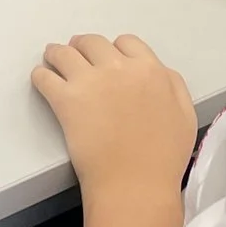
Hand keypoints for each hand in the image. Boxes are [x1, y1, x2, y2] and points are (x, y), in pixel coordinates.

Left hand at [31, 33, 194, 198]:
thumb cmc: (163, 158)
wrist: (136, 183)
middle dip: (82, 47)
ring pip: (64, 52)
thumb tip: (157, 71)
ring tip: (52, 60)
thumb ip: (172, 86)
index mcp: (150, 70)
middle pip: (92, 42)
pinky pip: (44, 76)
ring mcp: (90, 81)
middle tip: (74, 57)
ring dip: (57, 54)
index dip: (113, 49)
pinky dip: (40, 76)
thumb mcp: (184, 115)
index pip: (126, 42)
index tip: (105, 59)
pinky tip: (41, 80)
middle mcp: (119, 68)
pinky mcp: (66, 99)